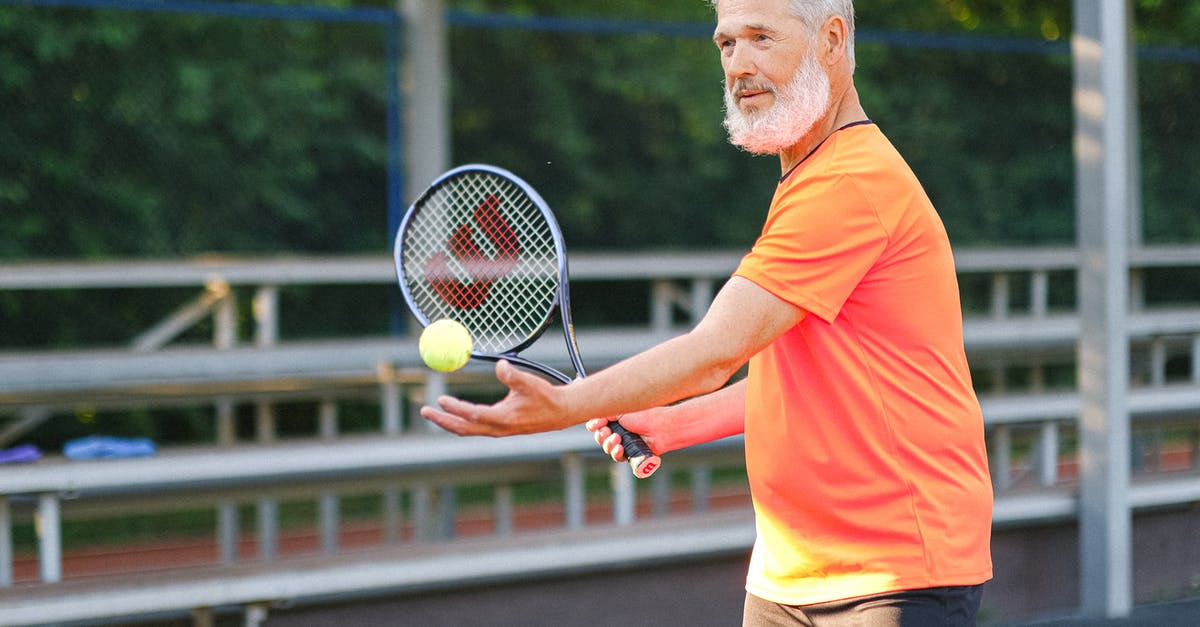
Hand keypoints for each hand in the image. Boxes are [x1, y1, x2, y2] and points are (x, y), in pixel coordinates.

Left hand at [420, 360, 574, 435]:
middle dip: (442, 420)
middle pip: (463, 428)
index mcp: (504, 419)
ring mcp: (497, 430)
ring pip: (466, 430)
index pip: (473, 415)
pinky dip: (459, 421)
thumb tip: (499, 364)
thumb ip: (513, 374)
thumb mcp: (530, 383)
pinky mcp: (498, 428)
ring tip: (432, 412)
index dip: (456, 408)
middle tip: (424, 411)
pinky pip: (473, 427)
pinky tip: (453, 412)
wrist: (559, 413)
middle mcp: (498, 428)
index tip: (441, 399)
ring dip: (448, 421)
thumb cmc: (545, 396)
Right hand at [586, 411, 660, 462]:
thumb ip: (606, 414)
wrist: (660, 427)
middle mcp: (618, 432)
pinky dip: (617, 453)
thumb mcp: (621, 411)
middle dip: (601, 436)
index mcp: (615, 421)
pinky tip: (621, 448)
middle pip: (600, 438)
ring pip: (608, 449)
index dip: (594, 426)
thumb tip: (593, 420)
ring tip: (617, 438)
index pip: (597, 426)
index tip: (597, 423)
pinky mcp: (631, 455)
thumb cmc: (644, 416)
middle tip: (608, 431)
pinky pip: (618, 458)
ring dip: (609, 444)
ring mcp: (625, 444)